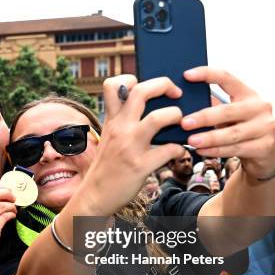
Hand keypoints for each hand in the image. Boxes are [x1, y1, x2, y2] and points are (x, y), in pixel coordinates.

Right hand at [76, 75, 184, 215]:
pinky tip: (178, 151)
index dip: (131, 78)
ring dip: (176, 116)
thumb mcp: (108, 139)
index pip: (113, 84)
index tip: (145, 86)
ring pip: (160, 117)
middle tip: (176, 94)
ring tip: (181, 123)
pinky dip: (180, 148)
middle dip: (165, 85)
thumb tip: (152, 108)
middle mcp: (120, 129)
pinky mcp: (141, 165)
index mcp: (112, 120)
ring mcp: (130, 146)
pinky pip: (170, 149)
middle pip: (142, 91)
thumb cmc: (107, 167)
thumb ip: (123, 122)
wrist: (94, 197)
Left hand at [181, 67, 274, 180]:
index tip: (187, 75)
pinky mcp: (265, 146)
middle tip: (184, 123)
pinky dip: (216, 151)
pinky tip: (202, 151)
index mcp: (248, 94)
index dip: (207, 74)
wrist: (265, 154)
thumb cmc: (240, 129)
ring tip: (191, 140)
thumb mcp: (230, 115)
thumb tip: (182, 104)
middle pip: (228, 111)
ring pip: (232, 134)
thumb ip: (213, 107)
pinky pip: (236, 149)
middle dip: (204, 117)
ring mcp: (264, 127)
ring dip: (209, 138)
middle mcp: (259, 107)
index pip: (227, 78)